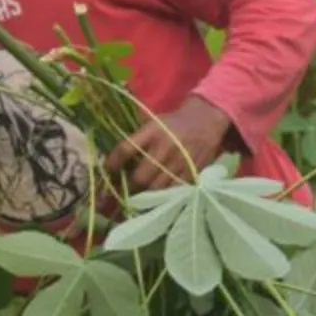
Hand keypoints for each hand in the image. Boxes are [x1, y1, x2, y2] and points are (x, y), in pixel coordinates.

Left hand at [104, 97, 235, 197]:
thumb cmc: (174, 122)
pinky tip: (158, 196)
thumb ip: (138, 138)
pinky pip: (173, 190)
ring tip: (139, 196)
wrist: (207, 119)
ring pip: (156, 188)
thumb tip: (114, 157)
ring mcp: (180, 161)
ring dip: (145, 194)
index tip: (108, 170)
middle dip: (130, 186)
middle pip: (141, 176)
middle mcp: (166, 146)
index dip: (113, 162)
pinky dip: (164, 195)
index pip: (126, 149)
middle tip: (124, 189)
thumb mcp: (154, 121)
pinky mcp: (192, 172)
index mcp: (153, 130)